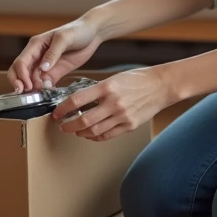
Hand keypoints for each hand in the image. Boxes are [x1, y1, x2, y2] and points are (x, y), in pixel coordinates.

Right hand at [7, 16, 102, 92]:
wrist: (93, 34)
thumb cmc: (77, 30)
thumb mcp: (65, 38)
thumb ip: (53, 52)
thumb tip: (42, 67)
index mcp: (35, 45)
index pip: (21, 62)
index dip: (21, 75)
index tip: (27, 86)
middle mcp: (37, 56)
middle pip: (19, 72)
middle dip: (19, 83)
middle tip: (26, 94)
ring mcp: (45, 66)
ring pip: (31, 80)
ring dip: (32, 89)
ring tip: (39, 95)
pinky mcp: (54, 73)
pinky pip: (44, 84)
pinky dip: (43, 90)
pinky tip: (47, 95)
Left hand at [52, 68, 169, 140]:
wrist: (160, 86)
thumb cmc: (137, 79)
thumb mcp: (113, 79)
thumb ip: (97, 90)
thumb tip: (78, 101)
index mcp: (107, 87)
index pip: (77, 100)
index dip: (63, 109)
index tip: (57, 113)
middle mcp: (113, 102)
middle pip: (83, 120)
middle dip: (68, 125)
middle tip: (62, 126)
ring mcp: (122, 116)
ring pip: (94, 131)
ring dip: (80, 133)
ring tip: (75, 130)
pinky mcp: (129, 125)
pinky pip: (107, 135)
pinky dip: (95, 137)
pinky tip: (90, 134)